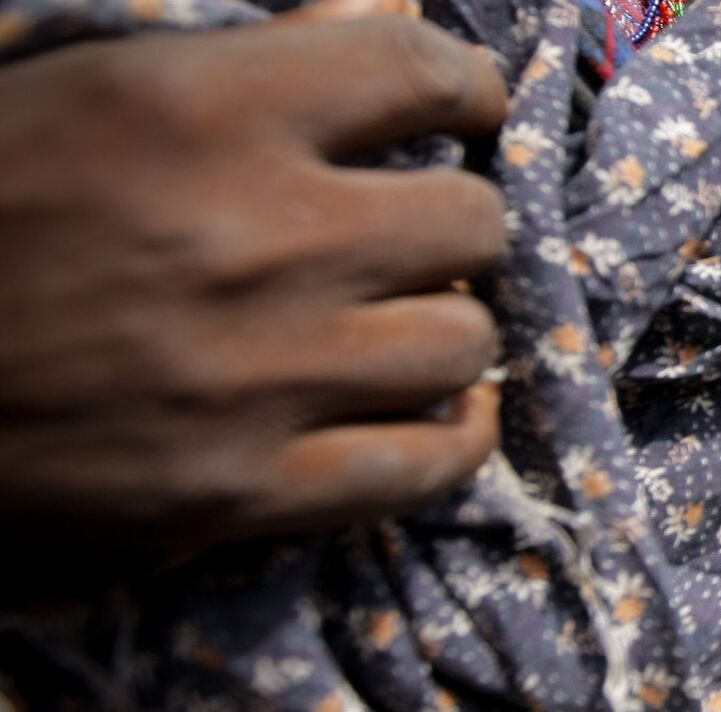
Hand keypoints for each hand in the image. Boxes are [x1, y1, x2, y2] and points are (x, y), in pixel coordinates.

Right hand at [0, 10, 508, 561]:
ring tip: (397, 320)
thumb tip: (382, 10)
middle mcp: (250, 240)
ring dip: (443, 328)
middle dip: (450, 219)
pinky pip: (426, 467)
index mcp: (200, 110)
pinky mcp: (237, 490)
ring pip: (461, 344)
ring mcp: (253, 376)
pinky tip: (439, 411)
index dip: (464, 91)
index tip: (462, 110)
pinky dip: (451, 437)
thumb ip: (251, 54)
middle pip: (467, 222)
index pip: (417, 73)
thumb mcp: (88, 88)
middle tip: (409, 231)